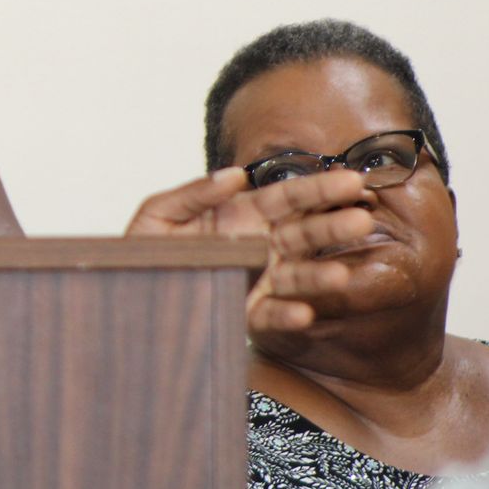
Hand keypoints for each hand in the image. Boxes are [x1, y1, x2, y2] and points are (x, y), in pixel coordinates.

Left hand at [126, 167, 372, 334]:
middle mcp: (257, 245)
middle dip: (333, 227)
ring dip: (320, 276)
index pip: (288, 197)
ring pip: (297, 276)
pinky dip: (288, 314)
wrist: (125, 292)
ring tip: (343, 275)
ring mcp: (256, 280)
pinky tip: (304, 314)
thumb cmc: (142, 250)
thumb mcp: (159, 214)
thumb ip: (195, 193)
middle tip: (364, 219)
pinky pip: (271, 315)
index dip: (319, 188)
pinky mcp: (244, 313)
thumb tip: (234, 174)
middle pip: (303, 233)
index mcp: (240, 214)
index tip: (352, 179)